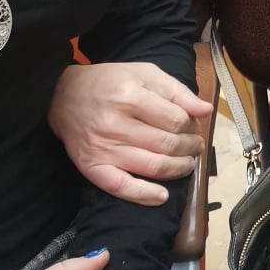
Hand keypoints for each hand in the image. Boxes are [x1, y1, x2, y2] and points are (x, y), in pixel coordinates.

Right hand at [51, 61, 212, 206]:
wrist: (62, 96)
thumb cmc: (109, 82)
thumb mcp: (144, 74)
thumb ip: (177, 91)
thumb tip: (206, 110)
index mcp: (129, 96)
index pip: (175, 120)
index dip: (191, 126)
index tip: (193, 127)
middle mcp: (115, 124)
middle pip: (167, 144)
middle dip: (190, 148)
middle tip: (195, 146)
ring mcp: (103, 148)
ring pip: (153, 167)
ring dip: (178, 169)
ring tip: (187, 163)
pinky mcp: (92, 167)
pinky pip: (122, 187)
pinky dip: (145, 195)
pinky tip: (162, 196)